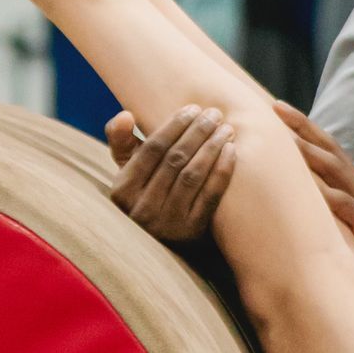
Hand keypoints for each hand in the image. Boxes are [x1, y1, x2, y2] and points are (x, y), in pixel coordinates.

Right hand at [106, 106, 235, 246]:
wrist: (164, 243)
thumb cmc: (146, 194)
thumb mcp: (128, 172)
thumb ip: (121, 142)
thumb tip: (126, 115)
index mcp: (123, 190)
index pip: (152, 149)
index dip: (174, 125)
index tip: (193, 109)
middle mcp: (142, 208)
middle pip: (175, 159)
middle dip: (197, 132)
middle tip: (215, 114)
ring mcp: (168, 222)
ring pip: (193, 175)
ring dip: (212, 147)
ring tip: (226, 128)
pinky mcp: (192, 232)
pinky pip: (210, 195)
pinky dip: (222, 170)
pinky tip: (232, 151)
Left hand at [271, 101, 353, 295]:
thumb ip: (345, 213)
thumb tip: (320, 207)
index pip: (332, 152)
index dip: (309, 131)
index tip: (283, 111)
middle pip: (331, 151)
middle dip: (304, 128)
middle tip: (277, 107)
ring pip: (336, 172)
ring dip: (311, 154)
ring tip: (287, 139)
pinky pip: (347, 207)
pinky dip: (328, 195)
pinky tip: (311, 186)